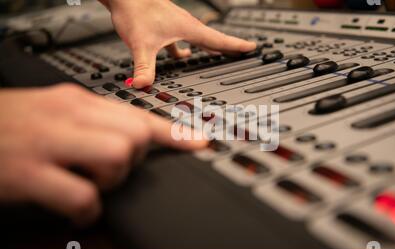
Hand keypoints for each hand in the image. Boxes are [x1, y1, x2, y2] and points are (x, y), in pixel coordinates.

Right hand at [0, 84, 206, 224]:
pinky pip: (83, 195)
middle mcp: (67, 117)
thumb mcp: (55, 113)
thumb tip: (134, 137)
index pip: (139, 113)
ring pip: (119, 157)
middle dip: (135, 158)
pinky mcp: (28, 174)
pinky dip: (86, 208)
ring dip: (113, 179)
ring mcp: (48, 144)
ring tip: (89, 182)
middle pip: (136, 135)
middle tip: (110, 168)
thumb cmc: (11, 127)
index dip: (175, 132)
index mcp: (76, 101)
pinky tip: (73, 206)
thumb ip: (94, 122)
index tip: (200, 143)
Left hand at [99, 0, 256, 87]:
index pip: (219, 39)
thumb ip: (143, 67)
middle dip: (229, 47)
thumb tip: (143, 85)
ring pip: (199, 39)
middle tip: (244, 52)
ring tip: (220, 54)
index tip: (252, 47)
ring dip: (210, 47)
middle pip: (214, 38)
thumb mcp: (141, 44)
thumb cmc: (135, 11)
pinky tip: (181, 56)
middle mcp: (186, 25)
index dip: (237, 45)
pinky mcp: (165, 25)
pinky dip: (185, 49)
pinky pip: (182, 40)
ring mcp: (176, 24)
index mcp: (189, 28)